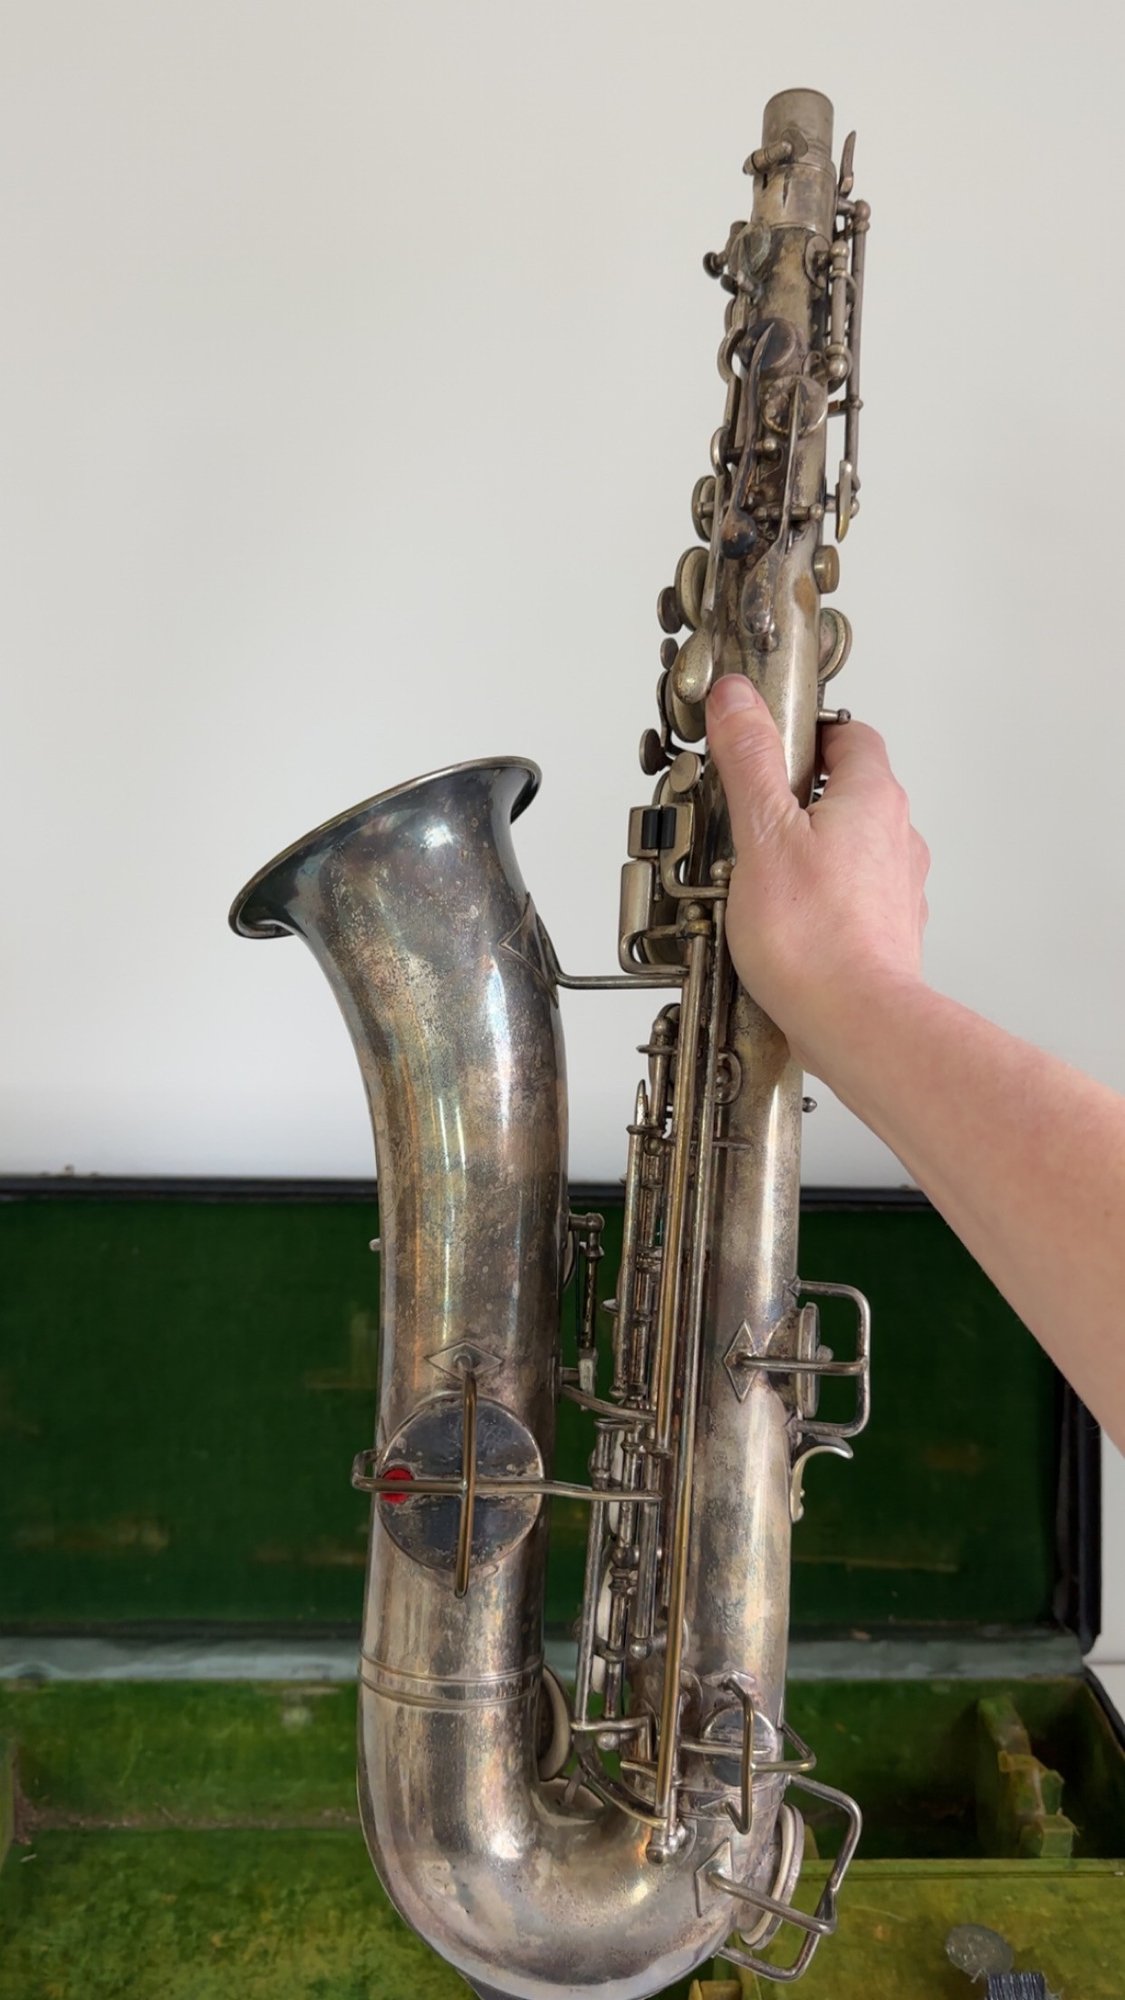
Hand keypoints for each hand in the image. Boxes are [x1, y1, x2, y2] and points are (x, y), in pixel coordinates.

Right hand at [705, 674, 930, 1080]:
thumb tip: (739, 699)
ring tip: (756, 873)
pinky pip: (851, 897)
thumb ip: (751, 759)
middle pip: (849, 790)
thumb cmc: (815, 938)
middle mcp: (895, 837)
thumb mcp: (763, 832)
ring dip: (809, 850)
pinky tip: (781, 922)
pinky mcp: (886, 932)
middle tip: (749, 810)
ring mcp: (896, 887)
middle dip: (799, 795)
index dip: (807, 732)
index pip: (850, 734)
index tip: (766, 742)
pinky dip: (819, 898)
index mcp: (872, 797)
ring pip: (850, 847)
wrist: (857, 1023)